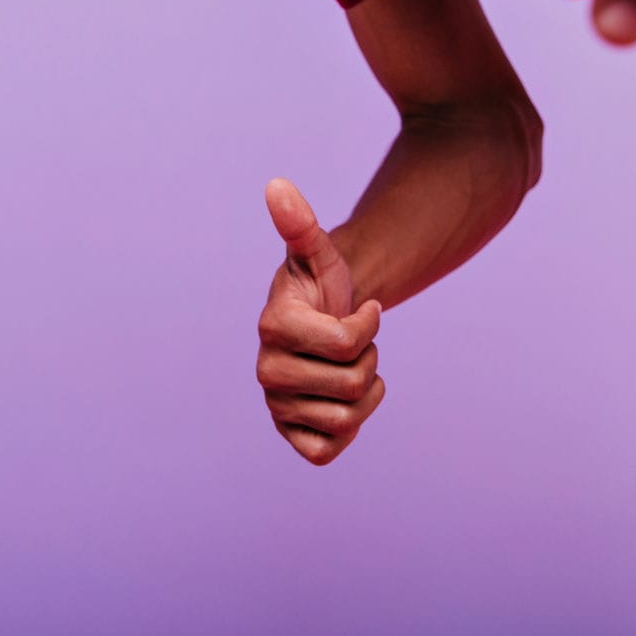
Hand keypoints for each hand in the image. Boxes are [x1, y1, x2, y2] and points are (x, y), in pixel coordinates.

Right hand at [255, 178, 384, 465]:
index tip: (363, 310)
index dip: (369, 326)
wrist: (324, 322)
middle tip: (351, 343)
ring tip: (347, 367)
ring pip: (348, 418)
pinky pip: (330, 450)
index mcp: (272, 327)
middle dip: (368, 359)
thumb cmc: (323, 286)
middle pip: (354, 384)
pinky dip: (349, 429)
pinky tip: (341, 402)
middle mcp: (266, 371)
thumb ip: (300, 222)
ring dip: (365, 391)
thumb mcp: (320, 252)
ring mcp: (277, 406)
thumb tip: (277, 185)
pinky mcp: (290, 436)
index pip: (348, 343)